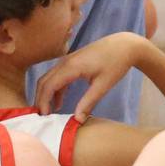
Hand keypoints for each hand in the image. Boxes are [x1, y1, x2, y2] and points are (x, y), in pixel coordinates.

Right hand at [34, 32, 149, 119]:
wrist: (124, 45)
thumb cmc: (115, 63)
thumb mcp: (103, 85)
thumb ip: (88, 102)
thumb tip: (78, 120)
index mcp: (71, 67)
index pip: (49, 85)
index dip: (43, 101)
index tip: (44, 117)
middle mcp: (64, 62)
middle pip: (44, 81)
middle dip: (40, 99)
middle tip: (41, 117)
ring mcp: (67, 61)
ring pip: (49, 78)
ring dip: (45, 94)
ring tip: (48, 112)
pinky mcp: (71, 62)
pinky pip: (57, 76)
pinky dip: (54, 90)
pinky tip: (59, 103)